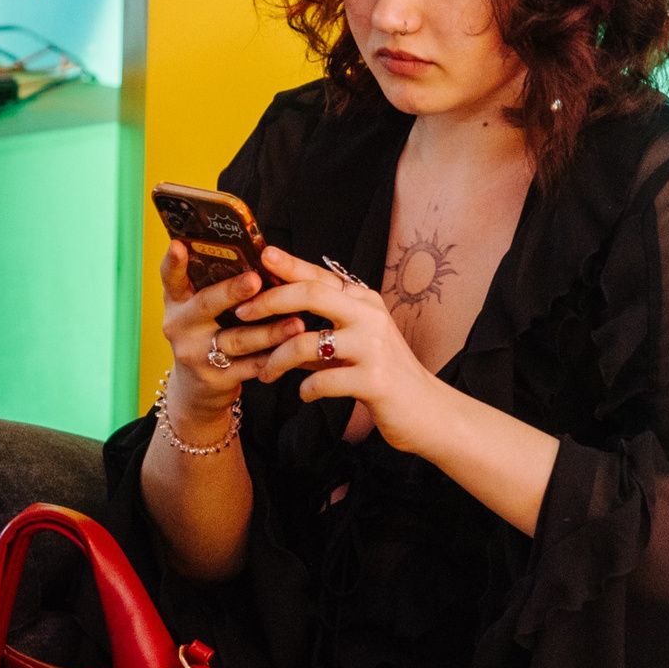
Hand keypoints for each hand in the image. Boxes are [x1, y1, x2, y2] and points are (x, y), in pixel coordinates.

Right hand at [158, 239, 303, 430]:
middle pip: (206, 304)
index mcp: (177, 301)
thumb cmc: (207, 333)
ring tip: (296, 322)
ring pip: (237, 338)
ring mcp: (196, 354)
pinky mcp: (216, 379)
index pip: (171, 277)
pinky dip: (275, 356)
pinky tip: (295, 347)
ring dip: (269, 331)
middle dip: (232, 291)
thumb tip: (258, 254)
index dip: (173, 262)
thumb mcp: (200, 309)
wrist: (196, 389)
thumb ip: (215, 285)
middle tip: (255, 280)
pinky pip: (251, 366)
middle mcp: (180, 326)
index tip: (179, 245)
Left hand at [236, 248, 448, 459]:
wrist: (427, 412)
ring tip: (265, 374)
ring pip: (307, 342)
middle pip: (310, 294)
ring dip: (277, 360)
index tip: (260, 255)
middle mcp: (370, 316)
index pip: (320, 275)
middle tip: (241, 313)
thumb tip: (274, 316)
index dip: (288, 265)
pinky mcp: (374, 381)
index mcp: (365, 301)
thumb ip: (321, 328)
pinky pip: (322, 381)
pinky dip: (305, 389)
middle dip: (269, 301)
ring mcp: (373, 347)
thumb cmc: (383, 375)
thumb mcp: (355, 342)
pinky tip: (304, 394)